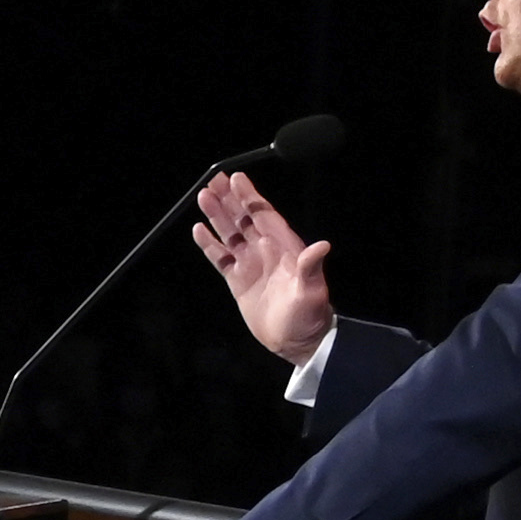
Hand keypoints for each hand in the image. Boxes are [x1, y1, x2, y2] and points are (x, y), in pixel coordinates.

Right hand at [191, 168, 334, 364]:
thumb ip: (311, 266)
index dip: (250, 197)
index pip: (263, 215)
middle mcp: (265, 251)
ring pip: (230, 234)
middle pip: (244, 219)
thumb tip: (321, 246)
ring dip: (217, 216)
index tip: (237, 179)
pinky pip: (220, 258)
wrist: (295, 340)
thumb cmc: (309, 315)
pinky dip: (209, 245)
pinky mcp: (238, 280)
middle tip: (214, 181)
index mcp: (284, 247)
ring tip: (204, 197)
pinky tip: (199, 230)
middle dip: (230, 199)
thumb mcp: (312, 290)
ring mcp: (250, 265)